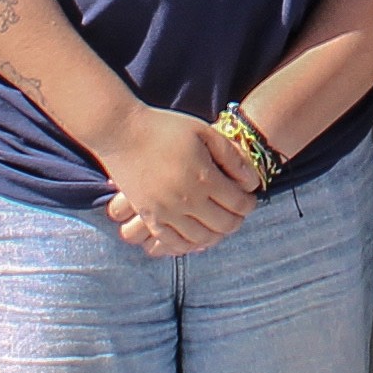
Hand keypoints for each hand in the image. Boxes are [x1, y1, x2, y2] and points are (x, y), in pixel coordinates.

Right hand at [87, 101, 264, 256]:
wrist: (120, 131)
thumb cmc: (164, 127)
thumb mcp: (204, 132)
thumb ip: (231, 157)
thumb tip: (252, 182)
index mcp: (204, 177)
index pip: (238, 204)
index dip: (249, 204)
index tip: (249, 198)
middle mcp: (187, 200)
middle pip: (223, 225)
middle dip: (237, 221)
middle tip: (238, 213)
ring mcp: (166, 211)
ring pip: (200, 238)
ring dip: (216, 235)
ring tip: (218, 225)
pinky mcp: (148, 216)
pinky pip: (172, 242)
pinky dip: (188, 245)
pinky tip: (195, 238)